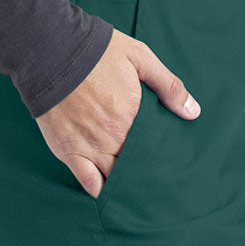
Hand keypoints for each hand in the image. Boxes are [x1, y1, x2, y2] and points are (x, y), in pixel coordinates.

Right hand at [36, 30, 200, 196]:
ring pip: (115, 178)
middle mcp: (113, 137)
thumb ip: (168, 86)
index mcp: (133, 117)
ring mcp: (90, 147)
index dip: (163, 156)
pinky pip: (87, 182)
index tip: (170, 162)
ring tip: (137, 190)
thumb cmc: (97, 52)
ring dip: (126, 184)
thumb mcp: (140, 58)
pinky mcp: (69, 151)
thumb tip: (193, 112)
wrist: (51, 51)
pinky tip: (109, 194)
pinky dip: (100, 191)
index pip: (155, 148)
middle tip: (157, 180)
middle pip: (137, 167)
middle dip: (147, 173)